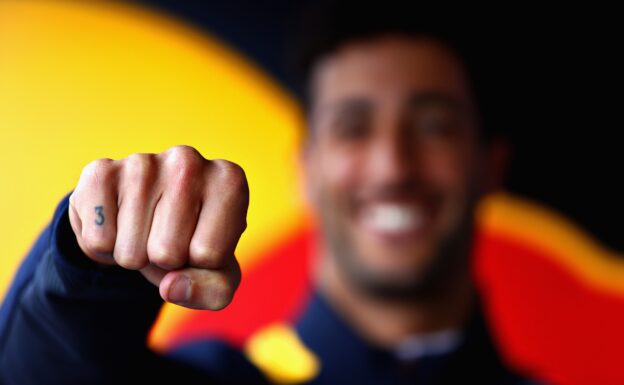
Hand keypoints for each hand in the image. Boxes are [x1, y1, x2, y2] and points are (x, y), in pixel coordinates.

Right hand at [67, 145, 247, 309]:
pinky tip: (119, 222)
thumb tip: (173, 287)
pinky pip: (98, 241)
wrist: (149, 217)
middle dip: (165, 262)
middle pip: (168, 252)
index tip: (199, 243)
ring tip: (145, 231)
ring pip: (131, 252)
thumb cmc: (193, 244)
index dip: (199, 264)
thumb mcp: (219, 275)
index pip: (209, 255)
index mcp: (229, 181)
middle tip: (167, 239)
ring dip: (135, 256)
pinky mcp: (100, 172)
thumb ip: (213, 291)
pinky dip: (104, 247)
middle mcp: (189, 161)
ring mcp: (143, 162)